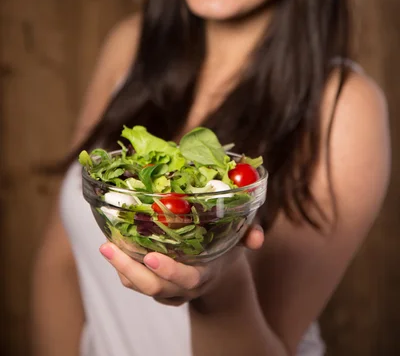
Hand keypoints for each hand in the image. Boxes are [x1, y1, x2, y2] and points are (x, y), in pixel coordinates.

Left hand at [99, 224, 263, 306]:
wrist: (216, 275)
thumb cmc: (225, 250)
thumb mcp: (239, 241)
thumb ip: (249, 235)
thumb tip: (257, 236)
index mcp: (202, 275)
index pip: (185, 279)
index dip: (169, 271)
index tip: (152, 257)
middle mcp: (181, 288)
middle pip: (152, 287)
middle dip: (129, 268)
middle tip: (108, 247)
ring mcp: (166, 290)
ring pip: (139, 285)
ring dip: (120, 267)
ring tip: (105, 244)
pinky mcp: (154, 287)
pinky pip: (134, 282)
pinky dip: (122, 267)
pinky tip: (112, 245)